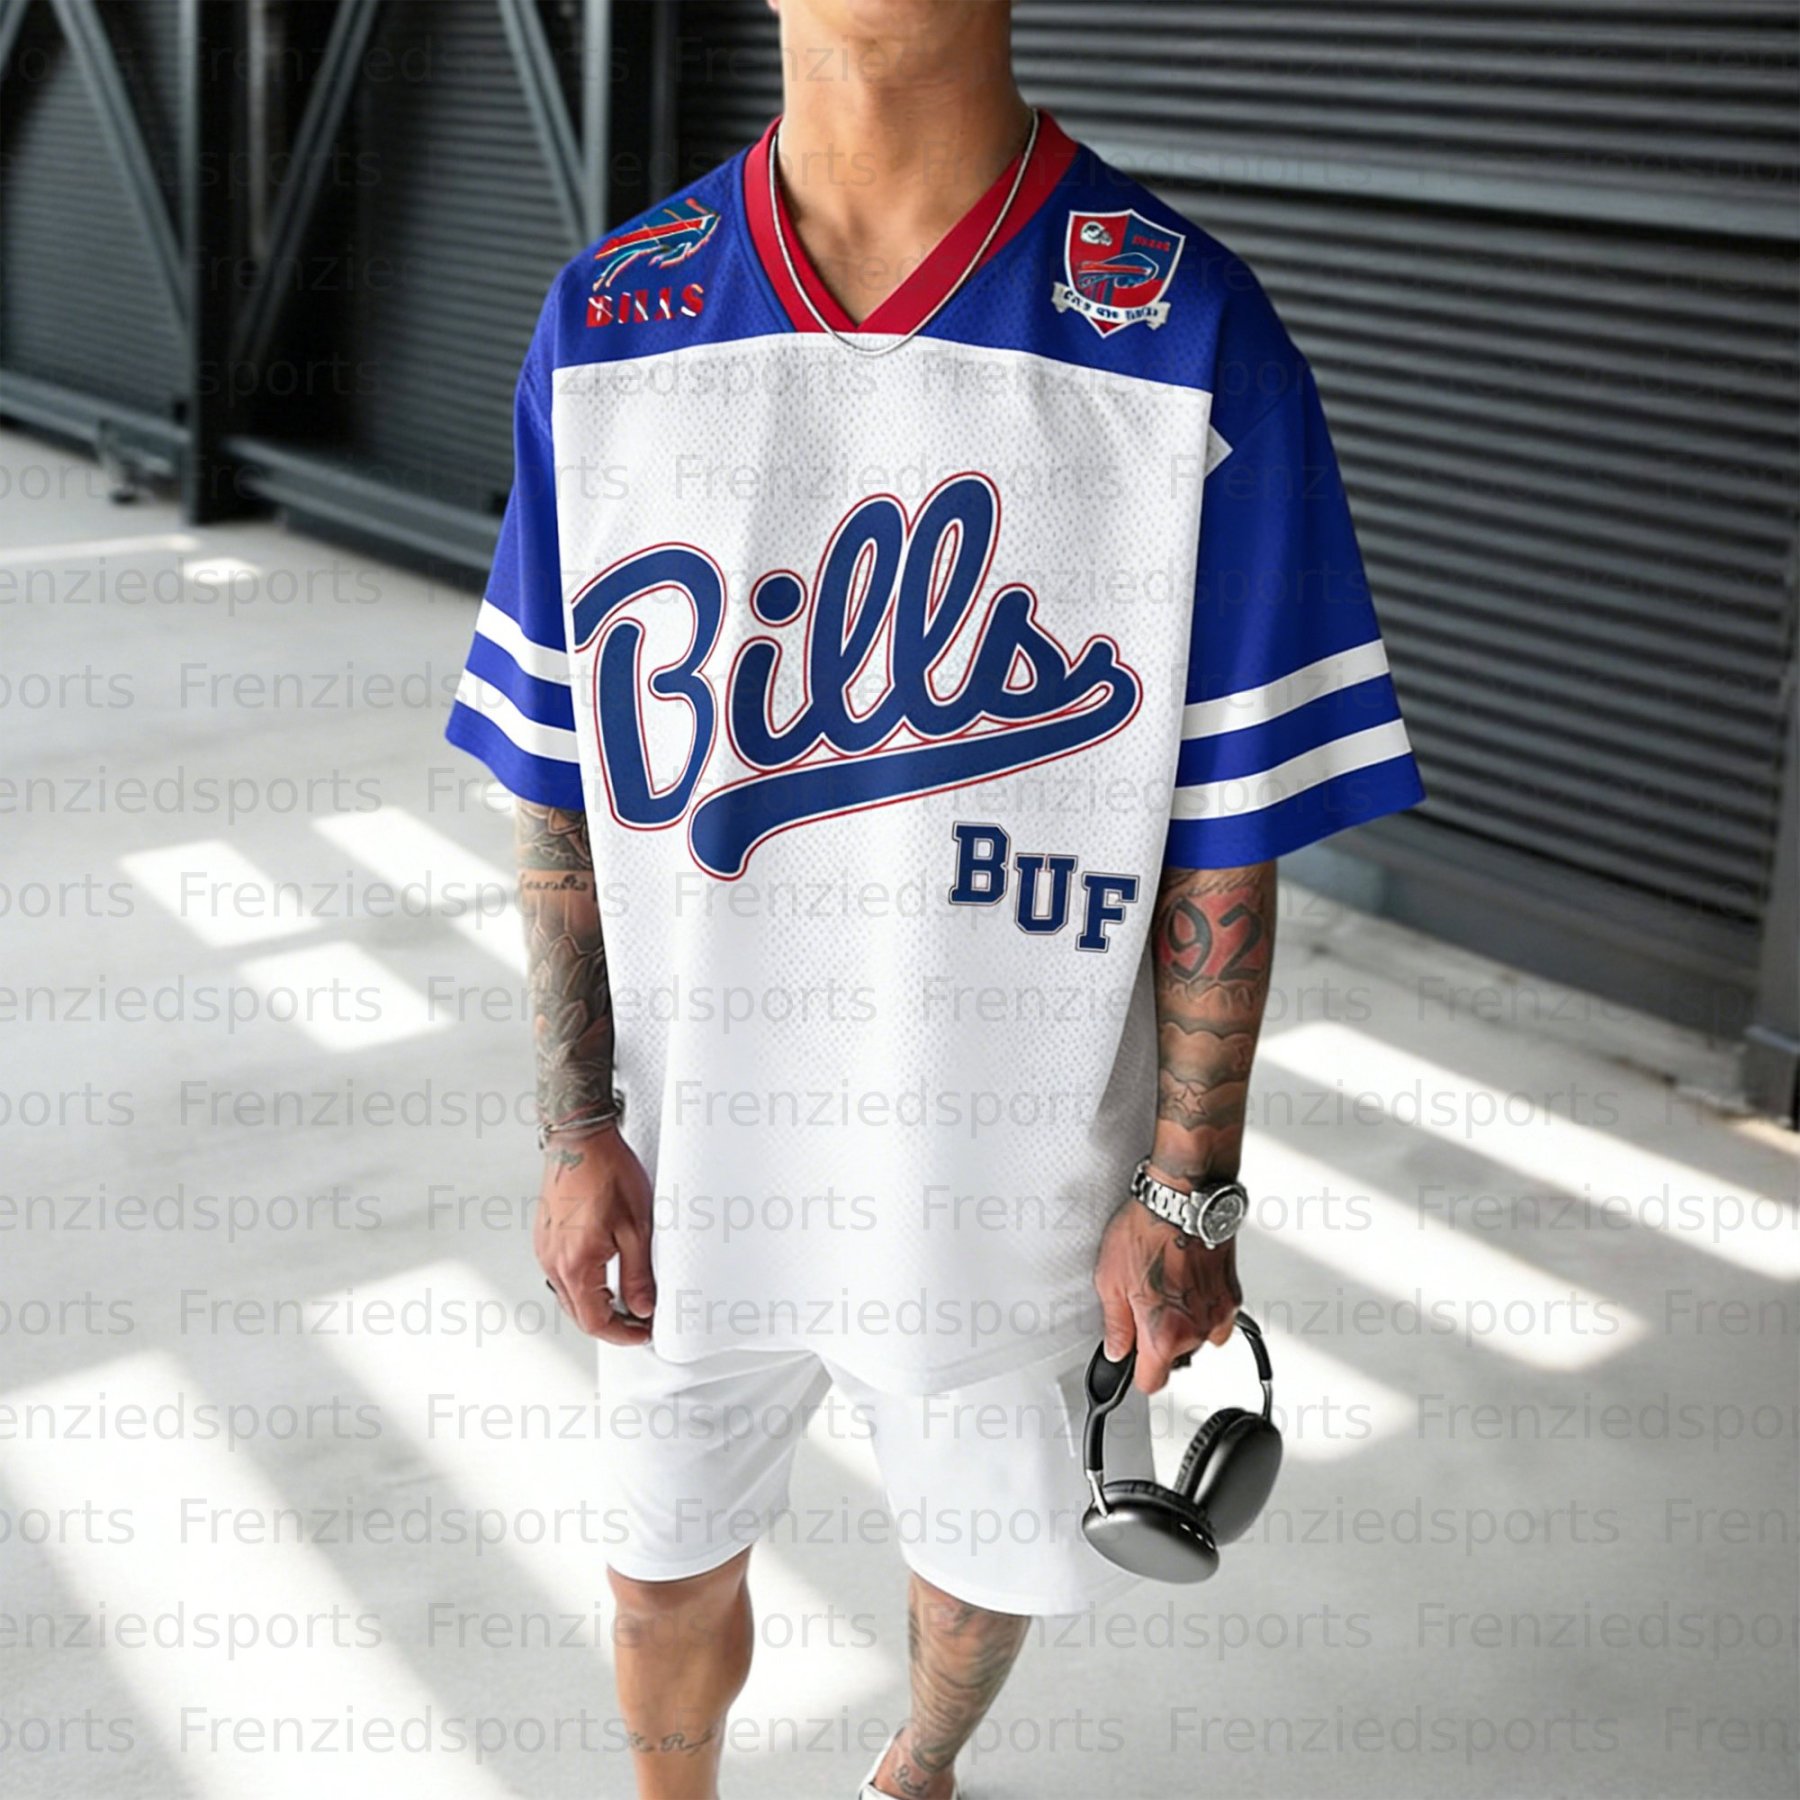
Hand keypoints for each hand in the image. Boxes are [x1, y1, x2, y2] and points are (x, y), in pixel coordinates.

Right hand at [535, 1126, 655, 1342]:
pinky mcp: (545, 1237)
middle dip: (610, 1322)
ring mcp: (545, 1249)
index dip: (622, 1334)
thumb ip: (638, 1275)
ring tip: (626, 1297)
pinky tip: (603, 1273)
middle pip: (578, 1313)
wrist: (580, 1139)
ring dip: (596, 1304)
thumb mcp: (637, 1228)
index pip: (594, 1321)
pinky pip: (562, 1274)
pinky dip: (583, 1284)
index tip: (642, 1332)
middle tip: (639, 1318)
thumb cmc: (606, 1172)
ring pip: (569, 1295)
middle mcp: (552, 1261)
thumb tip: (643, 1307)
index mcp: (575, 1264)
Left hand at [1093, 1195, 1240, 1393]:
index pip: (1152, 1383)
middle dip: (1160, 1340)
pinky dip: (1204, 1308)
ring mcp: (1219, 1313)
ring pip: (1198, 1338)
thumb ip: (1115, 1324)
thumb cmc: (1147, 1231)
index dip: (1138, 1373)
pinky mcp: (1233, 1294)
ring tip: (1167, 1287)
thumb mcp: (1110, 1279)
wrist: (1184, 1199)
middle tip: (1145, 1304)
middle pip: (1176, 1358)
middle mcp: (1196, 1330)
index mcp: (1163, 1334)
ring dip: (1184, 1324)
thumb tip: (1116, 1349)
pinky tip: (1188, 1284)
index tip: (1133, 1361)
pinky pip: (1217, 1318)